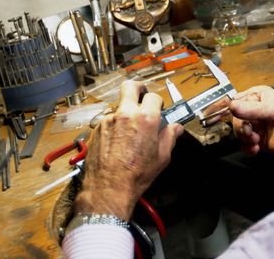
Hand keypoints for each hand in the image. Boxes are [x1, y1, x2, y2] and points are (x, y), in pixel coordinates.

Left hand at [74, 80, 183, 220]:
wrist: (108, 187)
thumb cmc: (136, 174)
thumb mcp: (162, 157)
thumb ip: (170, 137)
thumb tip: (176, 128)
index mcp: (145, 119)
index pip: (153, 96)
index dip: (158, 102)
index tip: (158, 108)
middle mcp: (126, 114)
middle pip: (130, 86)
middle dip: (138, 87)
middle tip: (142, 94)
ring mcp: (109, 120)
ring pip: (119, 106)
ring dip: (125, 112)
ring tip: (129, 130)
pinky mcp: (97, 128)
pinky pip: (108, 120)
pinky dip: (115, 126)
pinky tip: (118, 141)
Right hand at [228, 85, 273, 168]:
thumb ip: (253, 109)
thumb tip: (233, 106)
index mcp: (256, 96)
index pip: (235, 101)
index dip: (226, 109)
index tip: (217, 115)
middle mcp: (254, 110)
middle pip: (234, 119)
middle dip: (241, 128)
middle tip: (250, 132)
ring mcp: (257, 126)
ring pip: (239, 133)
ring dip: (244, 138)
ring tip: (255, 141)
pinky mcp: (259, 140)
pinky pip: (245, 145)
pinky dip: (247, 148)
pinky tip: (255, 149)